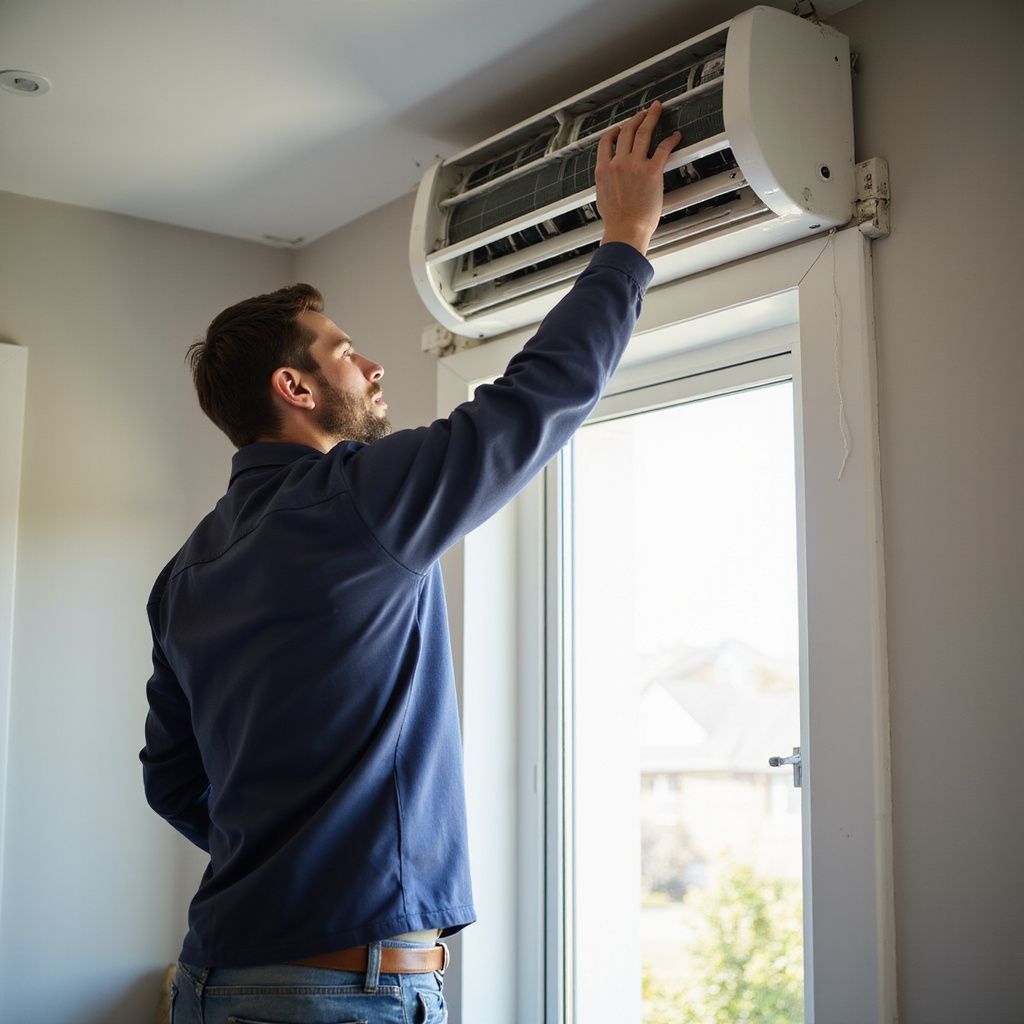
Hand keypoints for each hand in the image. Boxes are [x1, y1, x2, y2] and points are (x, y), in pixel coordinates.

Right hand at [595, 100, 680, 254]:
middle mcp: (618, 163)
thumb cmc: (616, 221)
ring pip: (642, 132)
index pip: (606, 142)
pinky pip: (662, 148)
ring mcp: (635, 166)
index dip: (613, 131)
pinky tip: (675, 136)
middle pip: (626, 131)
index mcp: (604, 170)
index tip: (619, 128)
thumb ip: (607, 183)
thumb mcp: (603, 198)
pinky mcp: (652, 172)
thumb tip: (611, 181)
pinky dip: (670, 139)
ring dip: (650, 117)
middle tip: (643, 113)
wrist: (625, 231)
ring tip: (656, 110)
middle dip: (635, 118)